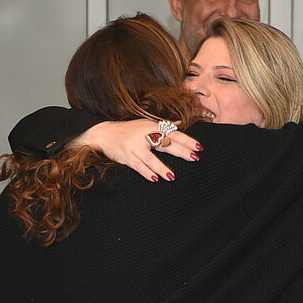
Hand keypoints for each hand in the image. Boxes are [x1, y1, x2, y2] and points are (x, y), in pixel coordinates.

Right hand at [68, 119, 202, 181]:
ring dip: (161, 167)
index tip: (199, 147)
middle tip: (195, 158)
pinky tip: (155, 179)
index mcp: (151, 127)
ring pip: (150, 158)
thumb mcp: (145, 124)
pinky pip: (138, 165)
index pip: (172, 133)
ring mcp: (134, 146)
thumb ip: (163, 125)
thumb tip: (179, 123)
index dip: (186, 140)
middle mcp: (144, 135)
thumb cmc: (128, 130)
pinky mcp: (126, 156)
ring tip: (172, 177)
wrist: (103, 134)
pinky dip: (146, 172)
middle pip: (165, 144)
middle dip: (181, 151)